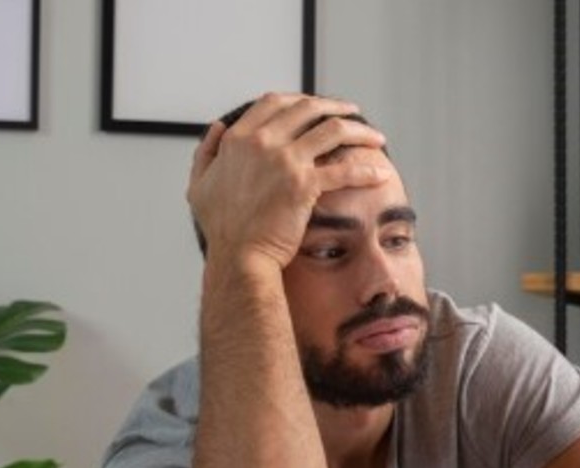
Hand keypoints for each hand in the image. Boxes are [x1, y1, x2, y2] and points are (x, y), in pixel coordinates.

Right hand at [186, 93, 391, 270]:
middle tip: (352, 112)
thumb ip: (207, 151)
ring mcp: (285, 161)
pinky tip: (380, 173)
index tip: (315, 106)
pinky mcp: (305, 184)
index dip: (298, 99)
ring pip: (332, 131)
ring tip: (375, 138)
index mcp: (238, 139)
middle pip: (308, 108)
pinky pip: (344, 170)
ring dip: (359, 130)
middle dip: (335, 106)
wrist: (239, 256)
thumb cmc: (221, 227)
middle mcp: (263, 142)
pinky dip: (366, 170)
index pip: (274, 102)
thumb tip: (218, 127)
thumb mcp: (200, 184)